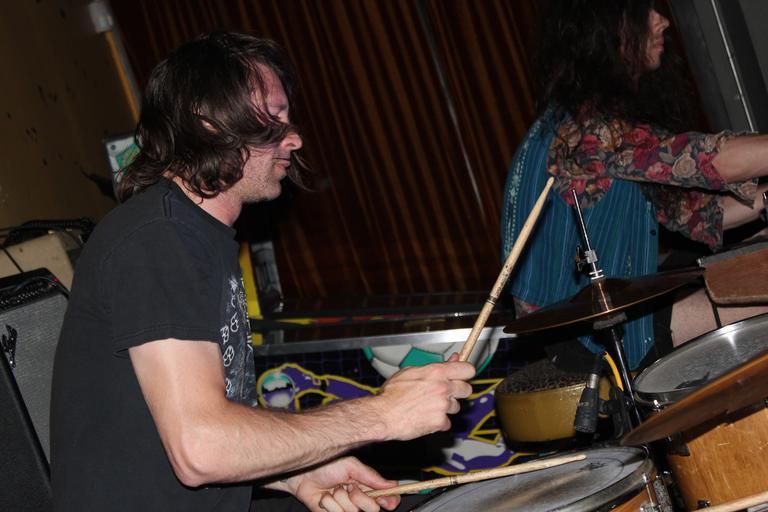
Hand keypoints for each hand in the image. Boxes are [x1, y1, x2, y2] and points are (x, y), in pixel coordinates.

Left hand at [281, 457, 398, 511]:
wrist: (302, 473)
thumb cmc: (326, 465)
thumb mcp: (352, 466)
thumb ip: (372, 477)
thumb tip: (393, 485)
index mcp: (367, 486)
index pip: (387, 499)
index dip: (389, 501)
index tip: (384, 499)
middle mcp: (359, 499)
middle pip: (373, 510)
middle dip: (360, 498)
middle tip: (349, 487)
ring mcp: (346, 509)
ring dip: (341, 499)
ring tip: (333, 489)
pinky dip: (330, 505)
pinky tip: (325, 497)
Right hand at [375, 358, 474, 440]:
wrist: (383, 415)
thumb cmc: (393, 394)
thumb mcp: (411, 371)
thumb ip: (435, 366)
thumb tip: (453, 359)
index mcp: (437, 372)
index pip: (468, 369)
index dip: (465, 372)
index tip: (462, 375)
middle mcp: (443, 388)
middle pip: (466, 390)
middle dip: (457, 391)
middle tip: (445, 393)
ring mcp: (443, 406)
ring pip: (455, 407)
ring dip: (445, 407)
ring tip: (428, 406)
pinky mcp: (440, 422)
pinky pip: (446, 422)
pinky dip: (438, 422)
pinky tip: (426, 418)